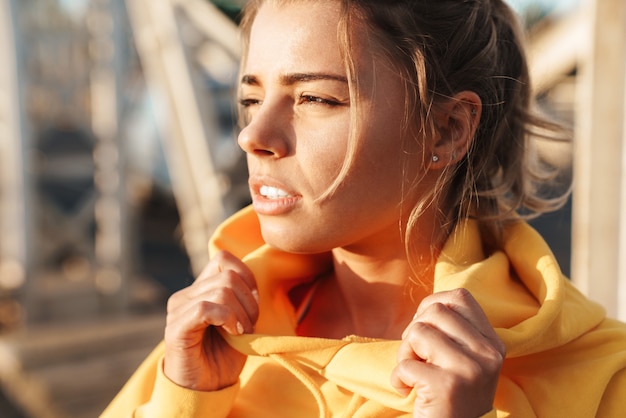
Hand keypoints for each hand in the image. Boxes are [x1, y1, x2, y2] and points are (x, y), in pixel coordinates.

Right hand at [163, 250, 258, 390]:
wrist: (207, 388)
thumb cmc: (224, 354)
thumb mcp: (240, 319)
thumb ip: (242, 297)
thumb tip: (253, 283)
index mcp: (200, 289)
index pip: (223, 259)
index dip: (246, 277)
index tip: (253, 303)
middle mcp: (186, 295)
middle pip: (228, 277)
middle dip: (249, 302)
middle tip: (248, 325)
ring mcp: (178, 309)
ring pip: (221, 291)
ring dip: (241, 314)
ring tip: (241, 332)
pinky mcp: (175, 328)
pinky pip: (205, 308)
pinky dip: (227, 318)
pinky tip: (232, 333)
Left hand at [391, 288, 504, 417]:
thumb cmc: (451, 396)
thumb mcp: (465, 360)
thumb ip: (454, 331)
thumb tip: (428, 304)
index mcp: (492, 342)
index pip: (459, 297)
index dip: (432, 306)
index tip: (426, 330)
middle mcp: (487, 353)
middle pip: (435, 311)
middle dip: (415, 331)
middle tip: (418, 356)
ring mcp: (470, 369)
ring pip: (418, 332)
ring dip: (405, 353)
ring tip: (414, 374)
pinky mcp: (448, 386)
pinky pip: (405, 365)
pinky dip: (398, 378)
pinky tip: (408, 391)